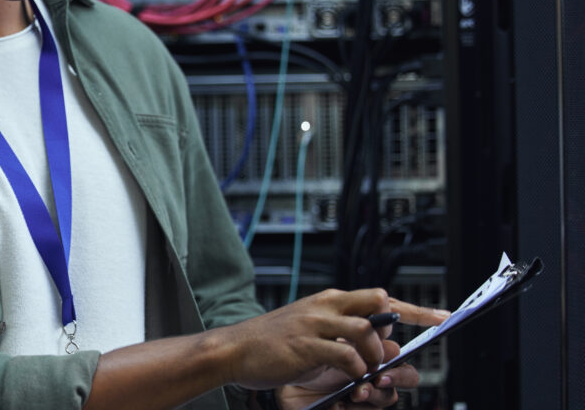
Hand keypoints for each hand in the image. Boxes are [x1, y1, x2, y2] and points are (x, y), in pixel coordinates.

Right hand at [274, 296, 448, 409]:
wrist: (235, 350)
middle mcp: (325, 307)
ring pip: (365, 330)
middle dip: (398, 324)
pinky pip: (345, 355)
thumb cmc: (274, 343)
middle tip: (396, 349)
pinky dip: (355, 369)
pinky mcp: (305, 346)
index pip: (378, 298)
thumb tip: (383, 344)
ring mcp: (314, 324)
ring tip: (367, 370)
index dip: (413, 309)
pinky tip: (350, 377)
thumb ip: (345, 335)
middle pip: (377, 301)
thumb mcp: (313, 332)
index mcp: (329, 301)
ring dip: (375, 355)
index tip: (440, 317)